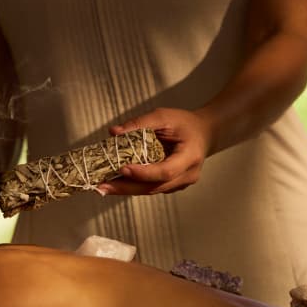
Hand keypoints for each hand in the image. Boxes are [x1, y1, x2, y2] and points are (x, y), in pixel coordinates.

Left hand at [98, 107, 213, 194]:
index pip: (165, 171)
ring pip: (151, 190)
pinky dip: (133, 186)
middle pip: (155, 187)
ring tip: (103, 187)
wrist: (204, 133)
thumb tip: (114, 132)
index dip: (143, 173)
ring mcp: (181, 183)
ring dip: (126, 189)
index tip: (122, 169)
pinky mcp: (172, 185)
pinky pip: (151, 188)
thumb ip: (139, 123)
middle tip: (102, 186)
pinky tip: (115, 184)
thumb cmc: (184, 123)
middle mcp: (188, 175)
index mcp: (190, 156)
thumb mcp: (164, 116)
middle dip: (127, 187)